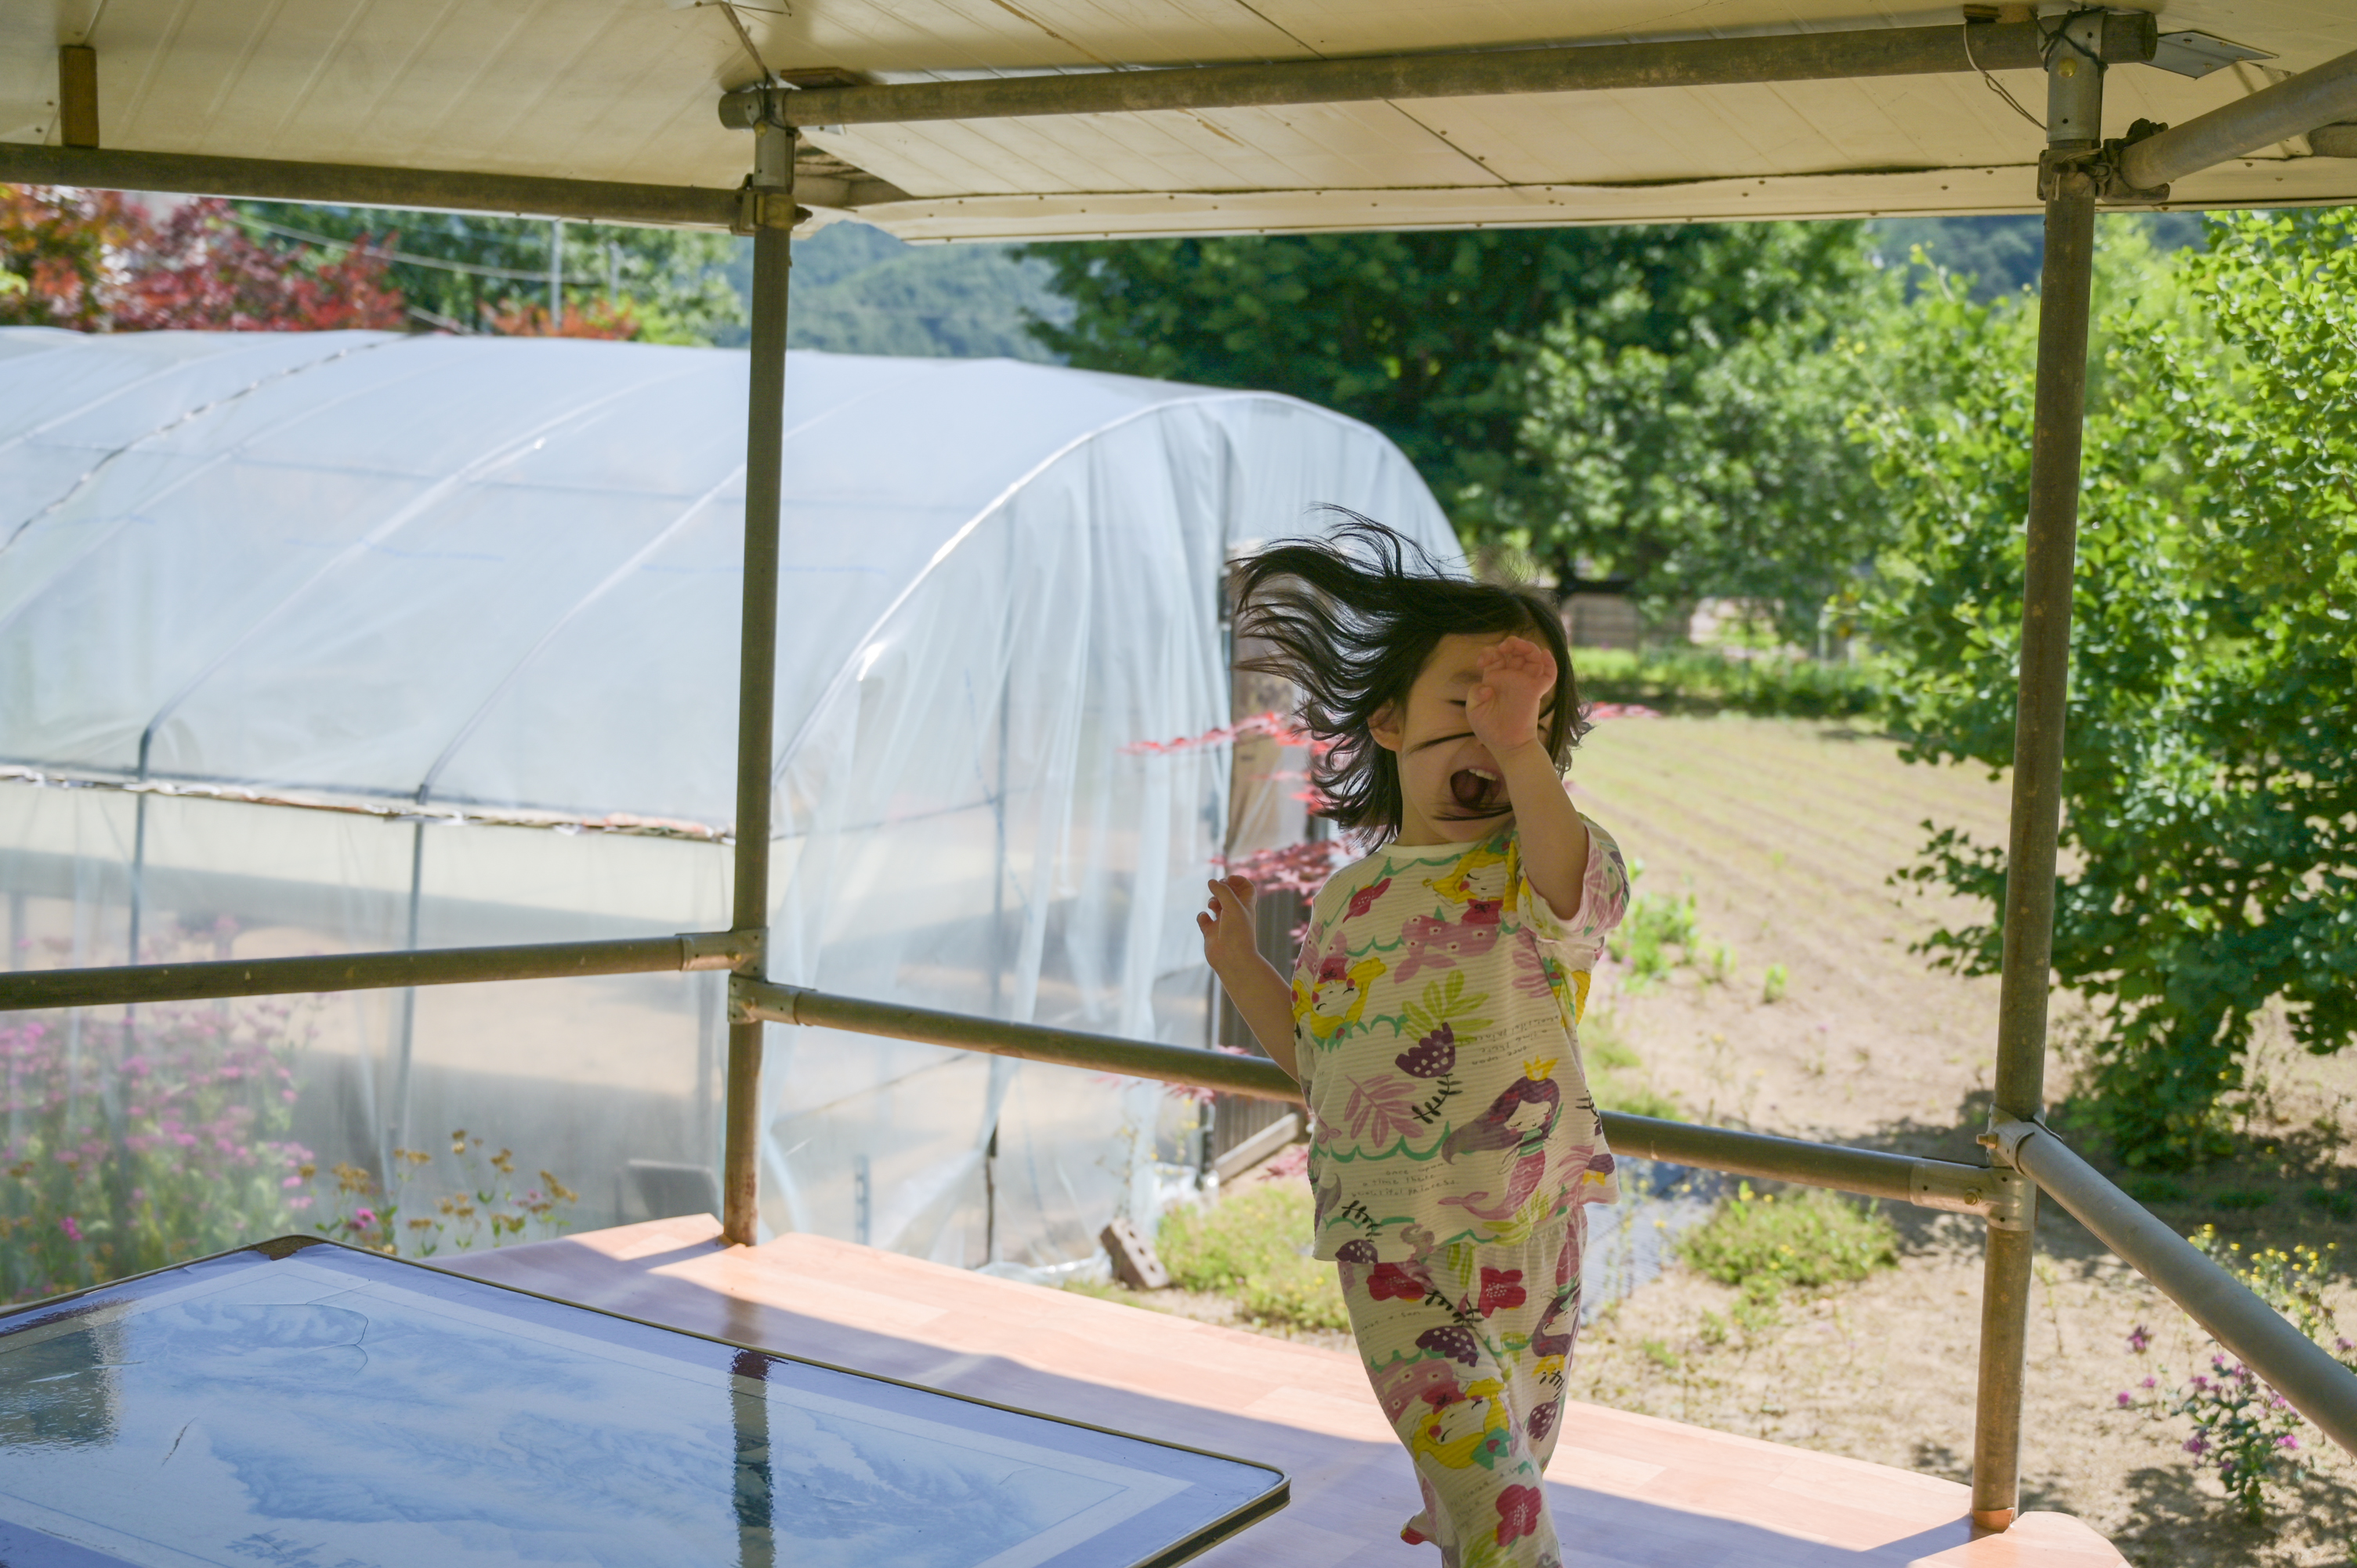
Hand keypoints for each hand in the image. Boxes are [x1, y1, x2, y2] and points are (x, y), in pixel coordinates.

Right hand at [1198, 876, 1259, 978]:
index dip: (1239, 881)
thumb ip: (1222, 891)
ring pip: (1216, 906)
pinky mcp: (1211, 933)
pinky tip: (1205, 919)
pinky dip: (1202, 916)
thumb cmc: (1238, 932)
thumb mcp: (1232, 906)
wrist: (1232, 959)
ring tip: (1213, 904)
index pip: (1247, 889)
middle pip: (1230, 895)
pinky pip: (1204, 920)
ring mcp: (1223, 924)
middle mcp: (1235, 914)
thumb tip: (1212, 881)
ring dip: (1212, 900)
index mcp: (1245, 907)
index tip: (1228, 878)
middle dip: (1222, 888)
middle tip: (1217, 887)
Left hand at [1466, 635, 1556, 755]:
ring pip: (1532, 658)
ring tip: (1520, 646)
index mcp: (1494, 678)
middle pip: (1515, 653)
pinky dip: (1550, 663)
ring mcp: (1524, 683)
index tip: (1483, 661)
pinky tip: (1545, 654)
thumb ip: (1475, 694)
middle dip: (1511, 644)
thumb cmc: (1488, 728)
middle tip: (1504, 647)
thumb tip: (1487, 687)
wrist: (1506, 745)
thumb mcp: (1473, 710)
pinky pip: (1548, 675)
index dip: (1489, 652)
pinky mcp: (1535, 691)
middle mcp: (1510, 678)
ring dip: (1528, 647)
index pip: (1495, 656)